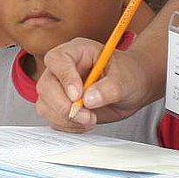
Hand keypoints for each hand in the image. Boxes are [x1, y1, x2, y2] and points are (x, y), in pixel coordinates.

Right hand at [35, 38, 162, 131]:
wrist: (133, 88)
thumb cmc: (129, 75)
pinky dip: (67, 126)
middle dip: (64, 106)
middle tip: (87, 116)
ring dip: (65, 118)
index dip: (64, 78)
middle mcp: (63, 68)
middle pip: (46, 85)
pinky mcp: (60, 105)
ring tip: (90, 120)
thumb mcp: (125, 79)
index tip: (77, 95)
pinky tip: (85, 123)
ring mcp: (59, 87)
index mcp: (77, 51)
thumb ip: (108, 88)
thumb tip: (89, 100)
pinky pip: (52, 118)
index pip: (57, 59)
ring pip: (45, 104)